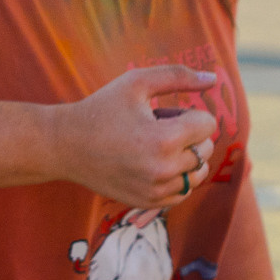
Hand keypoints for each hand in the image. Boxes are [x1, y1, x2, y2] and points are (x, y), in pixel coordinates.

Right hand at [46, 64, 220, 207]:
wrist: (65, 145)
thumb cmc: (102, 108)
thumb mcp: (137, 82)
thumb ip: (178, 76)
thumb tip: (214, 79)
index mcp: (164, 140)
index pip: (208, 125)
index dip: (190, 114)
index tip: (164, 114)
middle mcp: (163, 170)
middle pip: (205, 148)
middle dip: (187, 134)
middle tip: (155, 128)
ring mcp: (156, 190)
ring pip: (198, 172)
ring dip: (185, 156)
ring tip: (155, 146)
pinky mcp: (148, 203)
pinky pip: (184, 191)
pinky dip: (177, 177)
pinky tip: (154, 163)